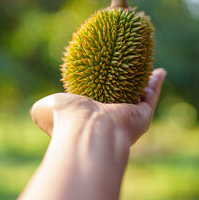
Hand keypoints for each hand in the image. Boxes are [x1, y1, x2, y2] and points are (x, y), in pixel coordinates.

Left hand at [30, 68, 166, 145]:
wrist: (88, 132)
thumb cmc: (65, 121)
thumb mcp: (47, 107)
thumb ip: (43, 105)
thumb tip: (40, 107)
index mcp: (88, 120)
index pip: (97, 102)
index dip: (99, 88)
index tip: (101, 75)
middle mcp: (110, 120)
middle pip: (121, 99)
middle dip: (125, 85)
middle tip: (127, 69)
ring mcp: (127, 118)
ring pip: (139, 97)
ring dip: (143, 82)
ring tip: (147, 67)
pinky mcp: (142, 115)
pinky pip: (151, 95)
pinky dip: (156, 82)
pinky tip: (159, 70)